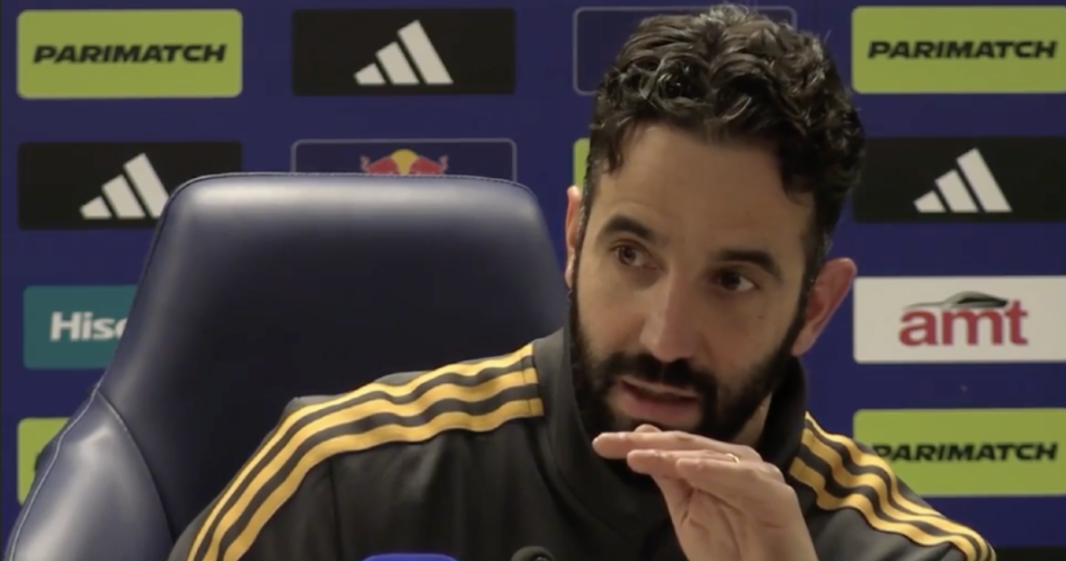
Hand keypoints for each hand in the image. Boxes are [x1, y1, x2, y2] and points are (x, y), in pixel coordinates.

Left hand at [592, 425, 816, 560]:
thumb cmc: (731, 554)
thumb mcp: (688, 513)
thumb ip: (669, 477)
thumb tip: (642, 439)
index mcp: (716, 465)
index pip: (672, 448)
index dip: (635, 443)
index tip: (600, 444)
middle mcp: (737, 463)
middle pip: (686, 446)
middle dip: (644, 443)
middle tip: (606, 442)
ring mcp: (759, 475)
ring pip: (708, 456)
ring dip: (670, 455)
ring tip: (637, 455)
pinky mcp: (776, 495)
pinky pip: (741, 477)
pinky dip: (712, 470)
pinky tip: (684, 467)